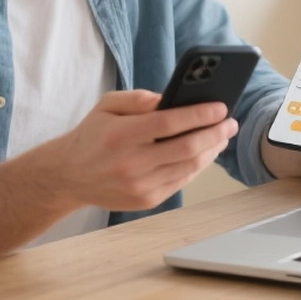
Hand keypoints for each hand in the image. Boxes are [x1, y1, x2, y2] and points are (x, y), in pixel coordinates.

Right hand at [48, 89, 238, 211]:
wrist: (69, 176)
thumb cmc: (93, 135)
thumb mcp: (108, 105)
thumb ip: (140, 99)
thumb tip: (173, 100)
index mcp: (121, 134)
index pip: (169, 123)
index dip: (200, 115)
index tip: (221, 107)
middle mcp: (132, 163)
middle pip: (186, 148)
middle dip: (214, 134)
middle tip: (231, 123)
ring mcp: (140, 186)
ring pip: (188, 168)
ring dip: (210, 151)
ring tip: (222, 136)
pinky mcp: (146, 200)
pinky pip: (180, 182)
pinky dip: (197, 166)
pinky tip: (205, 153)